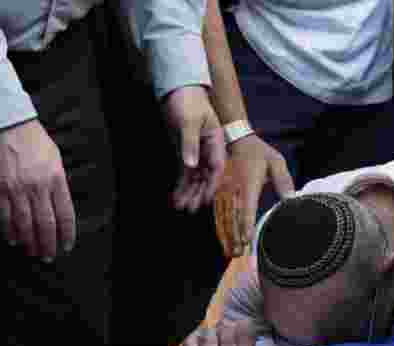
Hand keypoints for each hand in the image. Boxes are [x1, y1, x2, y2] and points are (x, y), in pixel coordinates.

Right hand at [0, 119, 75, 261]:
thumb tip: (59, 206)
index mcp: (56, 180)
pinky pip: (5, 215)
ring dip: (29, 242)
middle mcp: (39, 187)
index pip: (65, 215)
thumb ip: (58, 183)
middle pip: (46, 225)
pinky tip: (13, 240)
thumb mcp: (55, 159)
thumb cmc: (33, 140)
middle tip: (48, 257)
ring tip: (32, 252)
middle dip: (48, 244)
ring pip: (25, 224)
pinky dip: (9, 230)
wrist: (6, 123)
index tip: (66, 246)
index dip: (66, 234)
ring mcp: (18, 189)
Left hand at [165, 86, 227, 212]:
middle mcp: (210, 150)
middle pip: (207, 176)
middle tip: (191, 208)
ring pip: (196, 178)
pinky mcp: (186, 154)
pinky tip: (175, 197)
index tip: (206, 198)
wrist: (179, 89)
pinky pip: (185, 173)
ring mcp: (198, 153)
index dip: (212, 184)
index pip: (218, 167)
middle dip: (199, 193)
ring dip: (189, 193)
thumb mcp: (188, 121)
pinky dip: (181, 185)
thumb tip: (191, 165)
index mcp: (216, 141)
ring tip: (181, 207)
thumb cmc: (187, 101)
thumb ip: (189, 144)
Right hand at [227, 135, 293, 254]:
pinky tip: (224, 240)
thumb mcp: (275, 161)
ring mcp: (224, 192)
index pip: (246, 207)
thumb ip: (283, 180)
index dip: (246, 224)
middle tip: (240, 254)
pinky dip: (220, 228)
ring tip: (232, 252)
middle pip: (233, 217)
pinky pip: (218, 213)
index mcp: (248, 183)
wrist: (236, 140)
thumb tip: (291, 199)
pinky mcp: (218, 193)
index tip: (247, 239)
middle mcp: (233, 189)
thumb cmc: (259, 153)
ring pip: (223, 218)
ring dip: (227, 236)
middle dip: (235, 237)